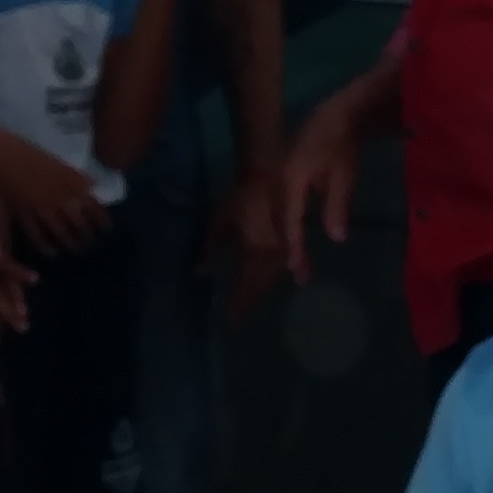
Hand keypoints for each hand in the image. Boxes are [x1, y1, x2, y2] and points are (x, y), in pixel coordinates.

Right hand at [0, 139, 103, 256]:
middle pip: (79, 223)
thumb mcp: (59, 162)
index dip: (102, 220)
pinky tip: (52, 252)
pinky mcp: (24, 216)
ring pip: (60, 232)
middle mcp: (60, 200)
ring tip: (76, 249)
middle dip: (88, 235)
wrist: (0, 155)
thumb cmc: (29, 152)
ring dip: (70, 243)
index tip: (108, 229)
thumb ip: (76, 177)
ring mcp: (41, 210)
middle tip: (92, 242)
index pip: (93, 207)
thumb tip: (93, 187)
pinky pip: (37, 236)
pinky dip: (45, 246)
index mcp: (70, 183)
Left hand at [211, 153, 291, 306]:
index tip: (231, 320)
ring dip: (264, 291)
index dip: (238, 304)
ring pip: (275, 277)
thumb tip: (201, 275)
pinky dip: (279, 276)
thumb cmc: (239, 196)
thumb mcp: (219, 223)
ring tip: (254, 303)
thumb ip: (210, 251)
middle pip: (262, 286)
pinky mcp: (290, 238)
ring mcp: (284, 247)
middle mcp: (271, 254)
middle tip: (241, 317)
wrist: (268, 172)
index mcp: (253, 252)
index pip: (245, 286)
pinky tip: (280, 281)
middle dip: (251, 301)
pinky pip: (285, 264)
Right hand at [271, 63, 388, 271]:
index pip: (289, 220)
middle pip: (278, 222)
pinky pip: (279, 209)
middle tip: (299, 275)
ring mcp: (276, 179)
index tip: (296, 269)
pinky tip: (293, 241)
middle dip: (287, 249)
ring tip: (295, 264)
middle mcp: (277, 181)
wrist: (335, 117)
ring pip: (276, 217)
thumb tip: (336, 238)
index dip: (293, 246)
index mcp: (291, 179)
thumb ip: (337, 206)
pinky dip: (285, 227)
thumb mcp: (344, 175)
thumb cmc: (342, 146)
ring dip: (284, 240)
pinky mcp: (280, 180)